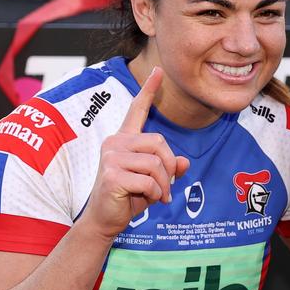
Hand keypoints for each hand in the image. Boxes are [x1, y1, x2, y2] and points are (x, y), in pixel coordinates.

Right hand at [80, 67, 189, 239]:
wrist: (104, 219)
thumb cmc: (128, 197)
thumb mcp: (153, 181)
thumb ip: (168, 168)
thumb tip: (185, 162)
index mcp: (124, 139)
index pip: (137, 109)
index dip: (149, 90)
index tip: (159, 70)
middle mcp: (115, 142)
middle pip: (159, 142)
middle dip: (169, 167)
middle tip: (166, 188)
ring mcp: (111, 157)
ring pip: (156, 163)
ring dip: (164, 184)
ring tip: (159, 196)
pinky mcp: (111, 174)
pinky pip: (148, 180)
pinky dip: (155, 194)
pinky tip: (147, 200)